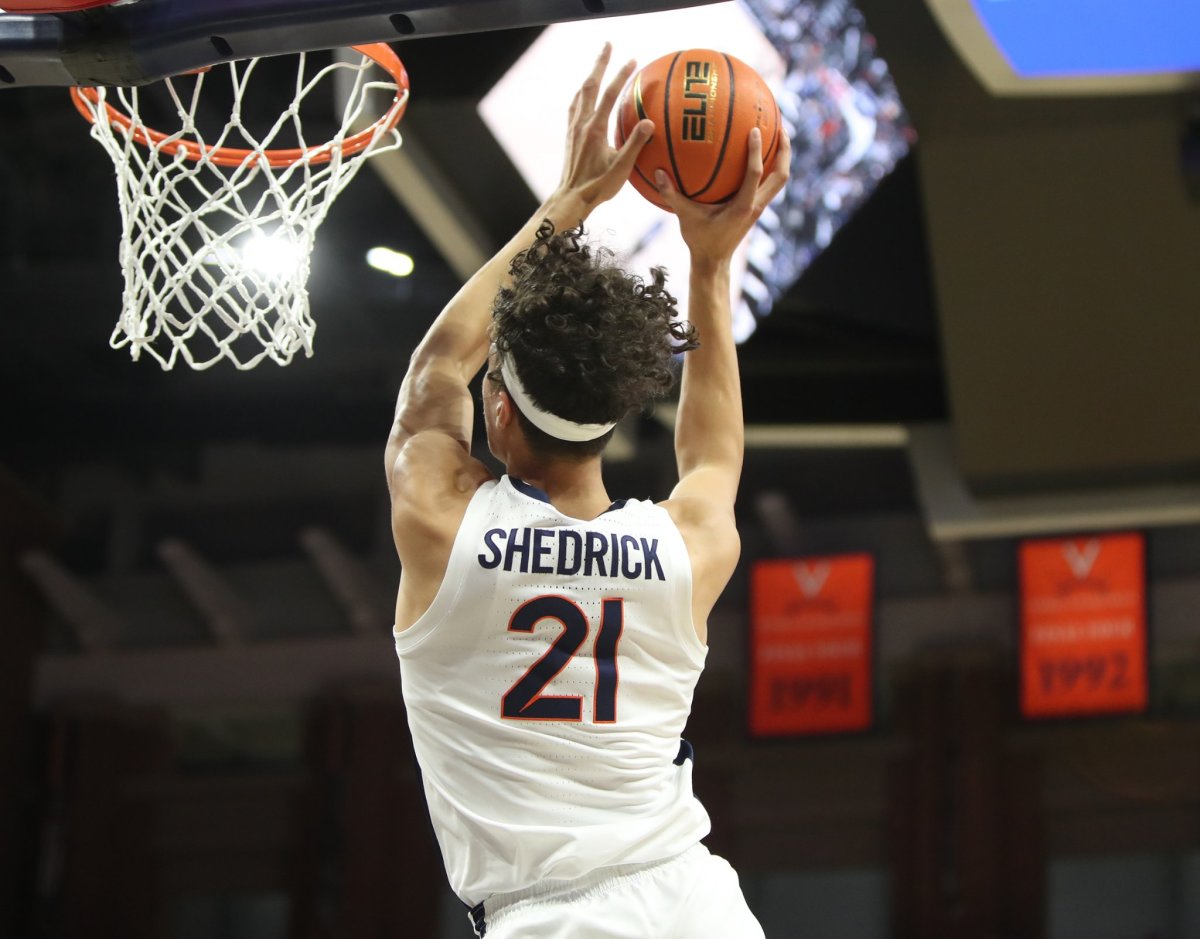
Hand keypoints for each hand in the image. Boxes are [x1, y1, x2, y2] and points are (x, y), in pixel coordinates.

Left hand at [554, 43, 653, 213]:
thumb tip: (648, 123)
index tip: (633, 60)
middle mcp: (582, 124)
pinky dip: (582, 93)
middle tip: (608, 45)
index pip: (610, 95)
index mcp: (595, 129)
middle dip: (600, 63)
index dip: (621, 76)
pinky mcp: (570, 135)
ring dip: (590, 75)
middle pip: (590, 85)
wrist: (571, 198)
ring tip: (598, 64)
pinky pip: (575, 106)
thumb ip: (635, 145)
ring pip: (580, 93)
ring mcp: (574, 128)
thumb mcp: (621, 168)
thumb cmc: (598, 187)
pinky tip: (585, 94)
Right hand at [653, 127, 790, 266]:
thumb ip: (672, 195)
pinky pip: (768, 183)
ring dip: (782, 158)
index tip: (753, 130)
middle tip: (782, 127)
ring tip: (779, 135)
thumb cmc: (700, 240)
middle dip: (785, 151)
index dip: (756, 151)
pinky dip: (769, 167)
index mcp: (742, 207)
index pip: (755, 174)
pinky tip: (759, 153)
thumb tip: (658, 172)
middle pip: (781, 176)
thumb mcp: (684, 217)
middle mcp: (756, 206)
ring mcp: (759, 208)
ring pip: (779, 180)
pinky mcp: (756, 208)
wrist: (714, 262)